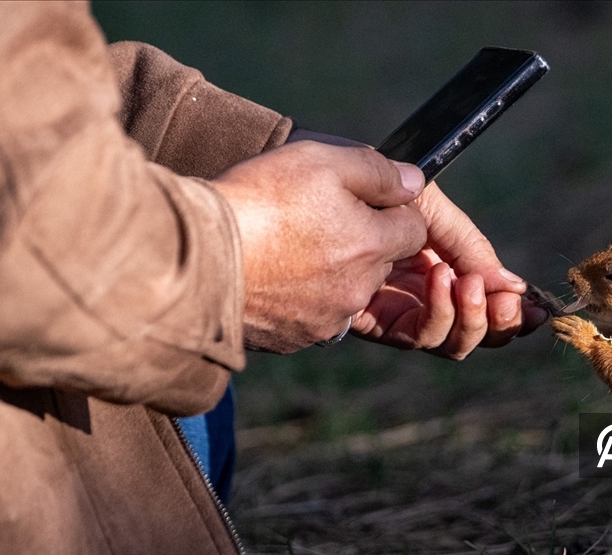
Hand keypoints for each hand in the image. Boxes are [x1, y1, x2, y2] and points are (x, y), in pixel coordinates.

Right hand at [212, 142, 426, 352]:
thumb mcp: (321, 161)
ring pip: (348, 290)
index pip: (414, 230)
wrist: (196, 257)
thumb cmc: (258, 201)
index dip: (388, 211)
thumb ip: (377, 171)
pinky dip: (300, 297)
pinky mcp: (297, 337)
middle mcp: (359, 289)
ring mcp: (329, 318)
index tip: (355, 201)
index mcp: (373, 244)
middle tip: (312, 220)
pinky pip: (313, 314)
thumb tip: (413, 183)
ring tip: (286, 246)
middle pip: (380, 262)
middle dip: (360, 242)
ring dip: (330, 271)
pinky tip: (271, 273)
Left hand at [352, 182, 550, 358]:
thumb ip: (467, 242)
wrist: (316, 176)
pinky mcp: (372, 319)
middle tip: (506, 302)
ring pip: (449, 343)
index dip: (513, 312)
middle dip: (498, 324)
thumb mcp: (427, 202)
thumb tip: (513, 285)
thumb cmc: (369, 185)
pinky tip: (442, 277)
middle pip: (473, 332)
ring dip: (470, 319)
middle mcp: (424, 293)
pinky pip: (415, 336)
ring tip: (469, 282)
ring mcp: (400, 308)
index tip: (536, 308)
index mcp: (442, 265)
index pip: (486, 303)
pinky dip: (438, 312)